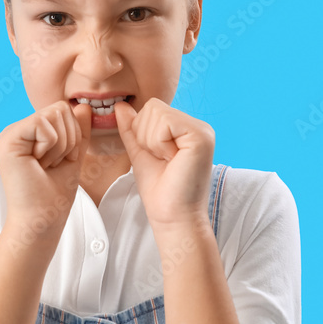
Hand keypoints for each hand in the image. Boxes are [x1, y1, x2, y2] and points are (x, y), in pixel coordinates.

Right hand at [0, 100, 91, 242]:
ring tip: (44, 166)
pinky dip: (50, 146)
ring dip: (60, 145)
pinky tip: (37, 164)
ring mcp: (10, 133)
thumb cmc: (54, 195)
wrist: (41, 220)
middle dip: (68, 139)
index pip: (63, 110)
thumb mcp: (73, 157)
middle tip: (52, 164)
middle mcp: (17, 130)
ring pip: (54, 114)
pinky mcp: (8, 139)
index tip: (60, 161)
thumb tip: (83, 106)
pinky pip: (43, 123)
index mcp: (30, 133)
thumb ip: (78, 132)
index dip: (73, 135)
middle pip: (60, 109)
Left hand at [113, 97, 214, 230]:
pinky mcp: (201, 136)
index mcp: (186, 128)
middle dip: (146, 136)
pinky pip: (165, 122)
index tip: (157, 158)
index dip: (142, 132)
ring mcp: (202, 130)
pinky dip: (159, 144)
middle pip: (153, 107)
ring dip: (152, 142)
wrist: (172, 217)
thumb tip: (120, 106)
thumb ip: (132, 129)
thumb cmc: (159, 190)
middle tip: (163, 161)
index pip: (152, 107)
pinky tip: (173, 160)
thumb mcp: (140, 153)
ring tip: (168, 162)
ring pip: (157, 113)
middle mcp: (198, 126)